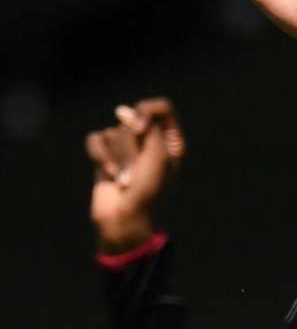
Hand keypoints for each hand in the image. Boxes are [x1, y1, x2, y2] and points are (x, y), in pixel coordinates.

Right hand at [86, 98, 185, 253]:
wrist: (126, 220)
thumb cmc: (149, 192)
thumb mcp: (158, 157)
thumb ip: (147, 128)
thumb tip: (123, 111)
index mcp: (170, 142)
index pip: (161, 109)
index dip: (147, 111)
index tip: (139, 129)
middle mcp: (149, 142)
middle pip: (132, 120)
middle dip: (130, 149)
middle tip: (134, 176)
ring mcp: (126, 149)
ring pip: (113, 131)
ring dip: (116, 158)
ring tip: (123, 181)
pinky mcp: (104, 156)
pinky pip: (95, 139)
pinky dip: (99, 156)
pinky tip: (108, 173)